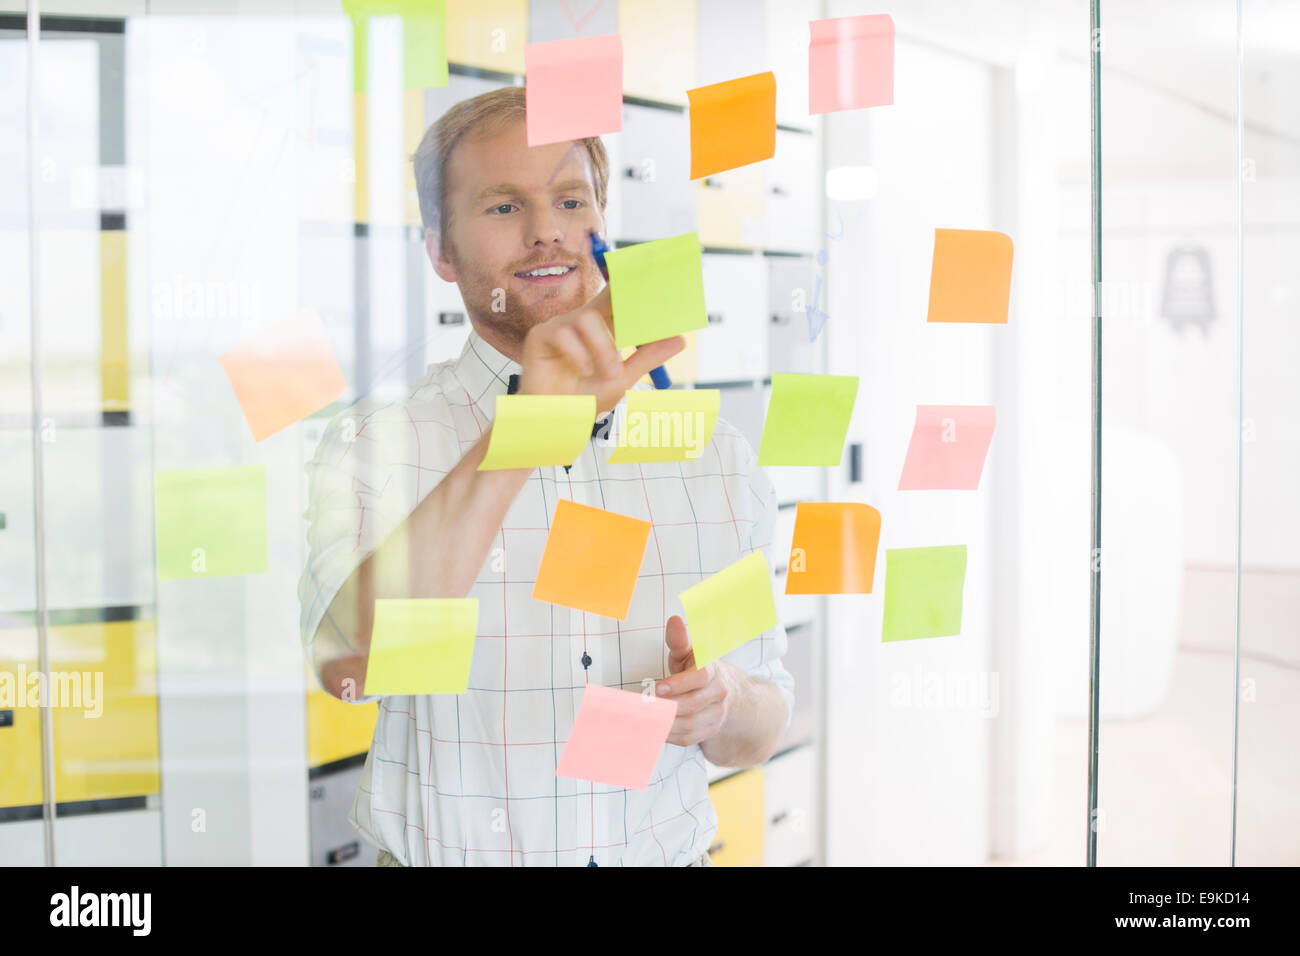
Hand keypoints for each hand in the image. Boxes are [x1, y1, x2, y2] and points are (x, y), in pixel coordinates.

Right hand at [516, 286, 684, 416]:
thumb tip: (680, 339)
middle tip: (640, 298)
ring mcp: (560, 327)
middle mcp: (581, 322)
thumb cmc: (587, 399)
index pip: (621, 300)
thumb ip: (648, 357)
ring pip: (587, 318)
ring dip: (603, 347)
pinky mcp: (540, 336)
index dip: (637, 290)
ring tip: (609, 372)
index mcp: (603, 328)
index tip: (658, 285)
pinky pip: (563, 334)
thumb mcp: (624, 378)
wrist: (559, 421)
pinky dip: (579, 355)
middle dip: (623, 294)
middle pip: (604, 295)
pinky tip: (582, 371)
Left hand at [654, 615, 734, 747]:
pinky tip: (654, 727)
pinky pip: (688, 738)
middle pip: (691, 705)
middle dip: (665, 707)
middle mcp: (718, 693)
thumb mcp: (690, 652)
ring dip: (664, 723)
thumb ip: (679, 640)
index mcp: (711, 670)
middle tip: (642, 706)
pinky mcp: (710, 730)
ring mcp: (716, 714)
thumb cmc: (699, 669)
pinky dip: (669, 735)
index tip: (658, 688)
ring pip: (689, 725)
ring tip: (643, 718)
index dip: (679, 684)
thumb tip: (674, 621)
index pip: (700, 677)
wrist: (730, 693)